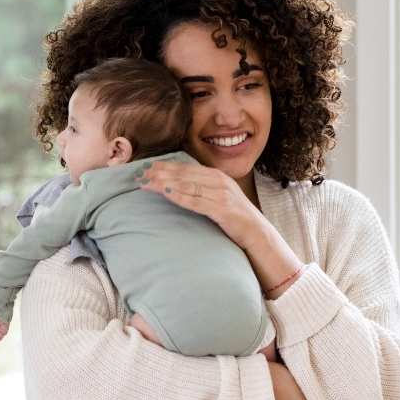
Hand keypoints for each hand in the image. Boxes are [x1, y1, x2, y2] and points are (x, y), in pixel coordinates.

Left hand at [137, 160, 263, 248]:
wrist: (258, 232)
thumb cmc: (235, 217)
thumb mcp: (219, 197)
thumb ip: (203, 189)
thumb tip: (178, 187)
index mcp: (217, 176)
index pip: (187, 168)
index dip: (166, 166)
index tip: (148, 167)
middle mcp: (219, 181)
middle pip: (184, 174)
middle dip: (161, 173)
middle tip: (141, 174)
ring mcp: (221, 194)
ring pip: (187, 185)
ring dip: (165, 183)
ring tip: (147, 183)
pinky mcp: (222, 209)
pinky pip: (196, 201)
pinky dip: (180, 196)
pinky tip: (166, 193)